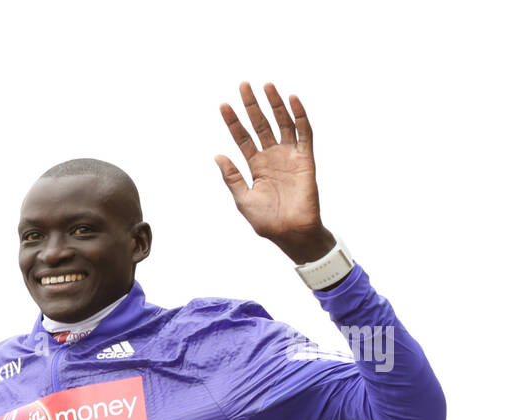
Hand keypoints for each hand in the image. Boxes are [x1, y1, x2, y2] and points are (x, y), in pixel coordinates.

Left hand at [215, 82, 335, 264]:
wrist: (290, 231)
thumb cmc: (266, 220)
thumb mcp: (243, 198)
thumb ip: (231, 176)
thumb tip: (217, 155)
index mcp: (255, 165)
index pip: (242, 137)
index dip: (233, 122)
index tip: (223, 105)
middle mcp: (272, 156)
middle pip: (260, 124)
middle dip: (252, 105)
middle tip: (244, 85)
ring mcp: (289, 155)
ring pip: (282, 123)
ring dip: (275, 104)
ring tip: (266, 86)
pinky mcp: (305, 158)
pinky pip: (304, 133)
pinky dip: (299, 116)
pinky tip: (292, 99)